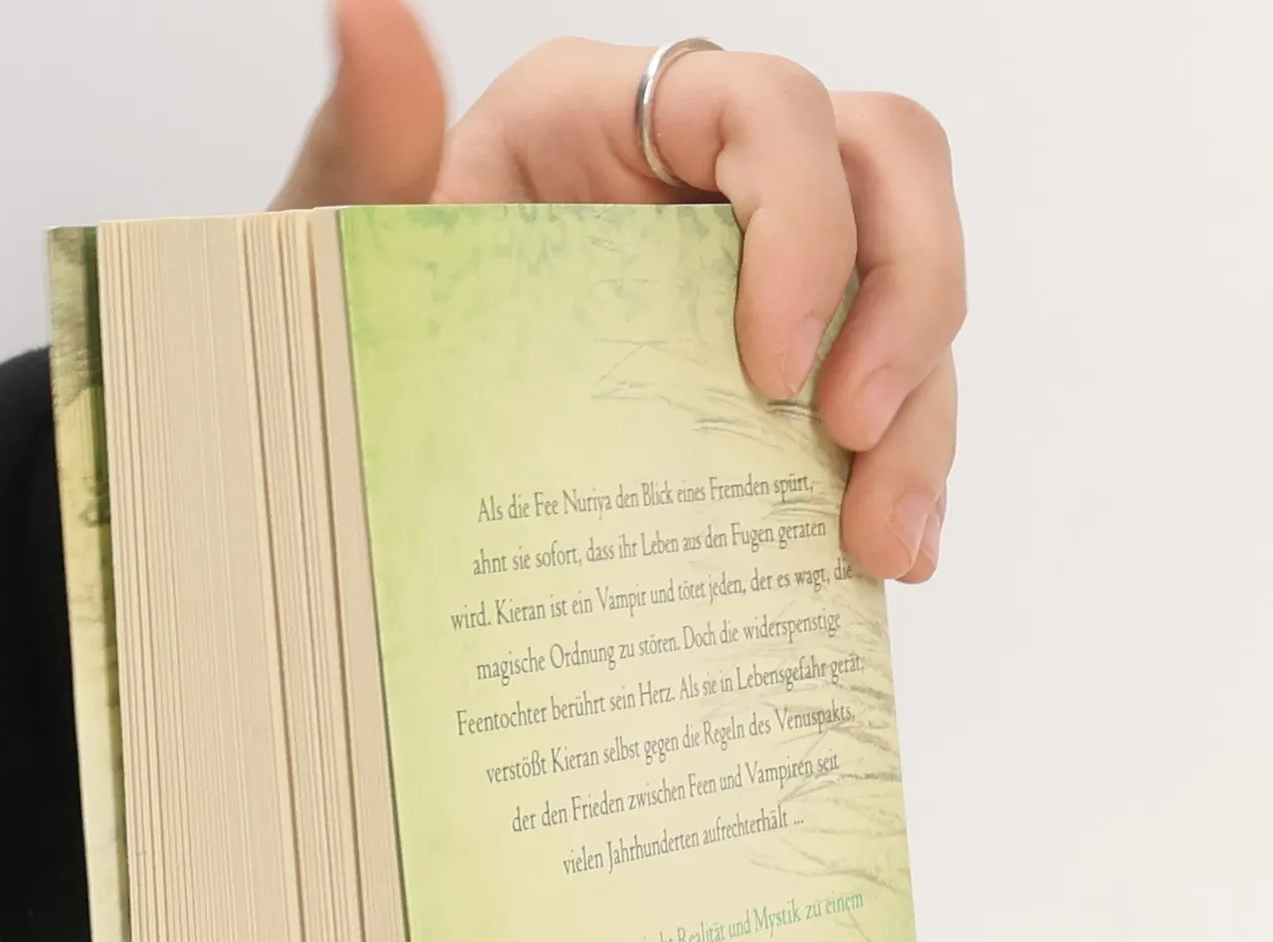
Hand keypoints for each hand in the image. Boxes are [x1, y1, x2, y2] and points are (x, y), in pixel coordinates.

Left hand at [273, 0, 962, 584]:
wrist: (372, 438)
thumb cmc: (365, 328)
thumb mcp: (348, 249)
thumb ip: (367, 141)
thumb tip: (362, 10)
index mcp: (612, 115)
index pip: (772, 109)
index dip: (807, 224)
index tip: (769, 367)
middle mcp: (707, 178)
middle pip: (891, 176)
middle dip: (906, 305)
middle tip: (855, 436)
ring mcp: (759, 277)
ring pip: (911, 296)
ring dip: (925, 418)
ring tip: (886, 545)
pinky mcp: (783, 374)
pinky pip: (888, 395)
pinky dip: (905, 471)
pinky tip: (893, 557)